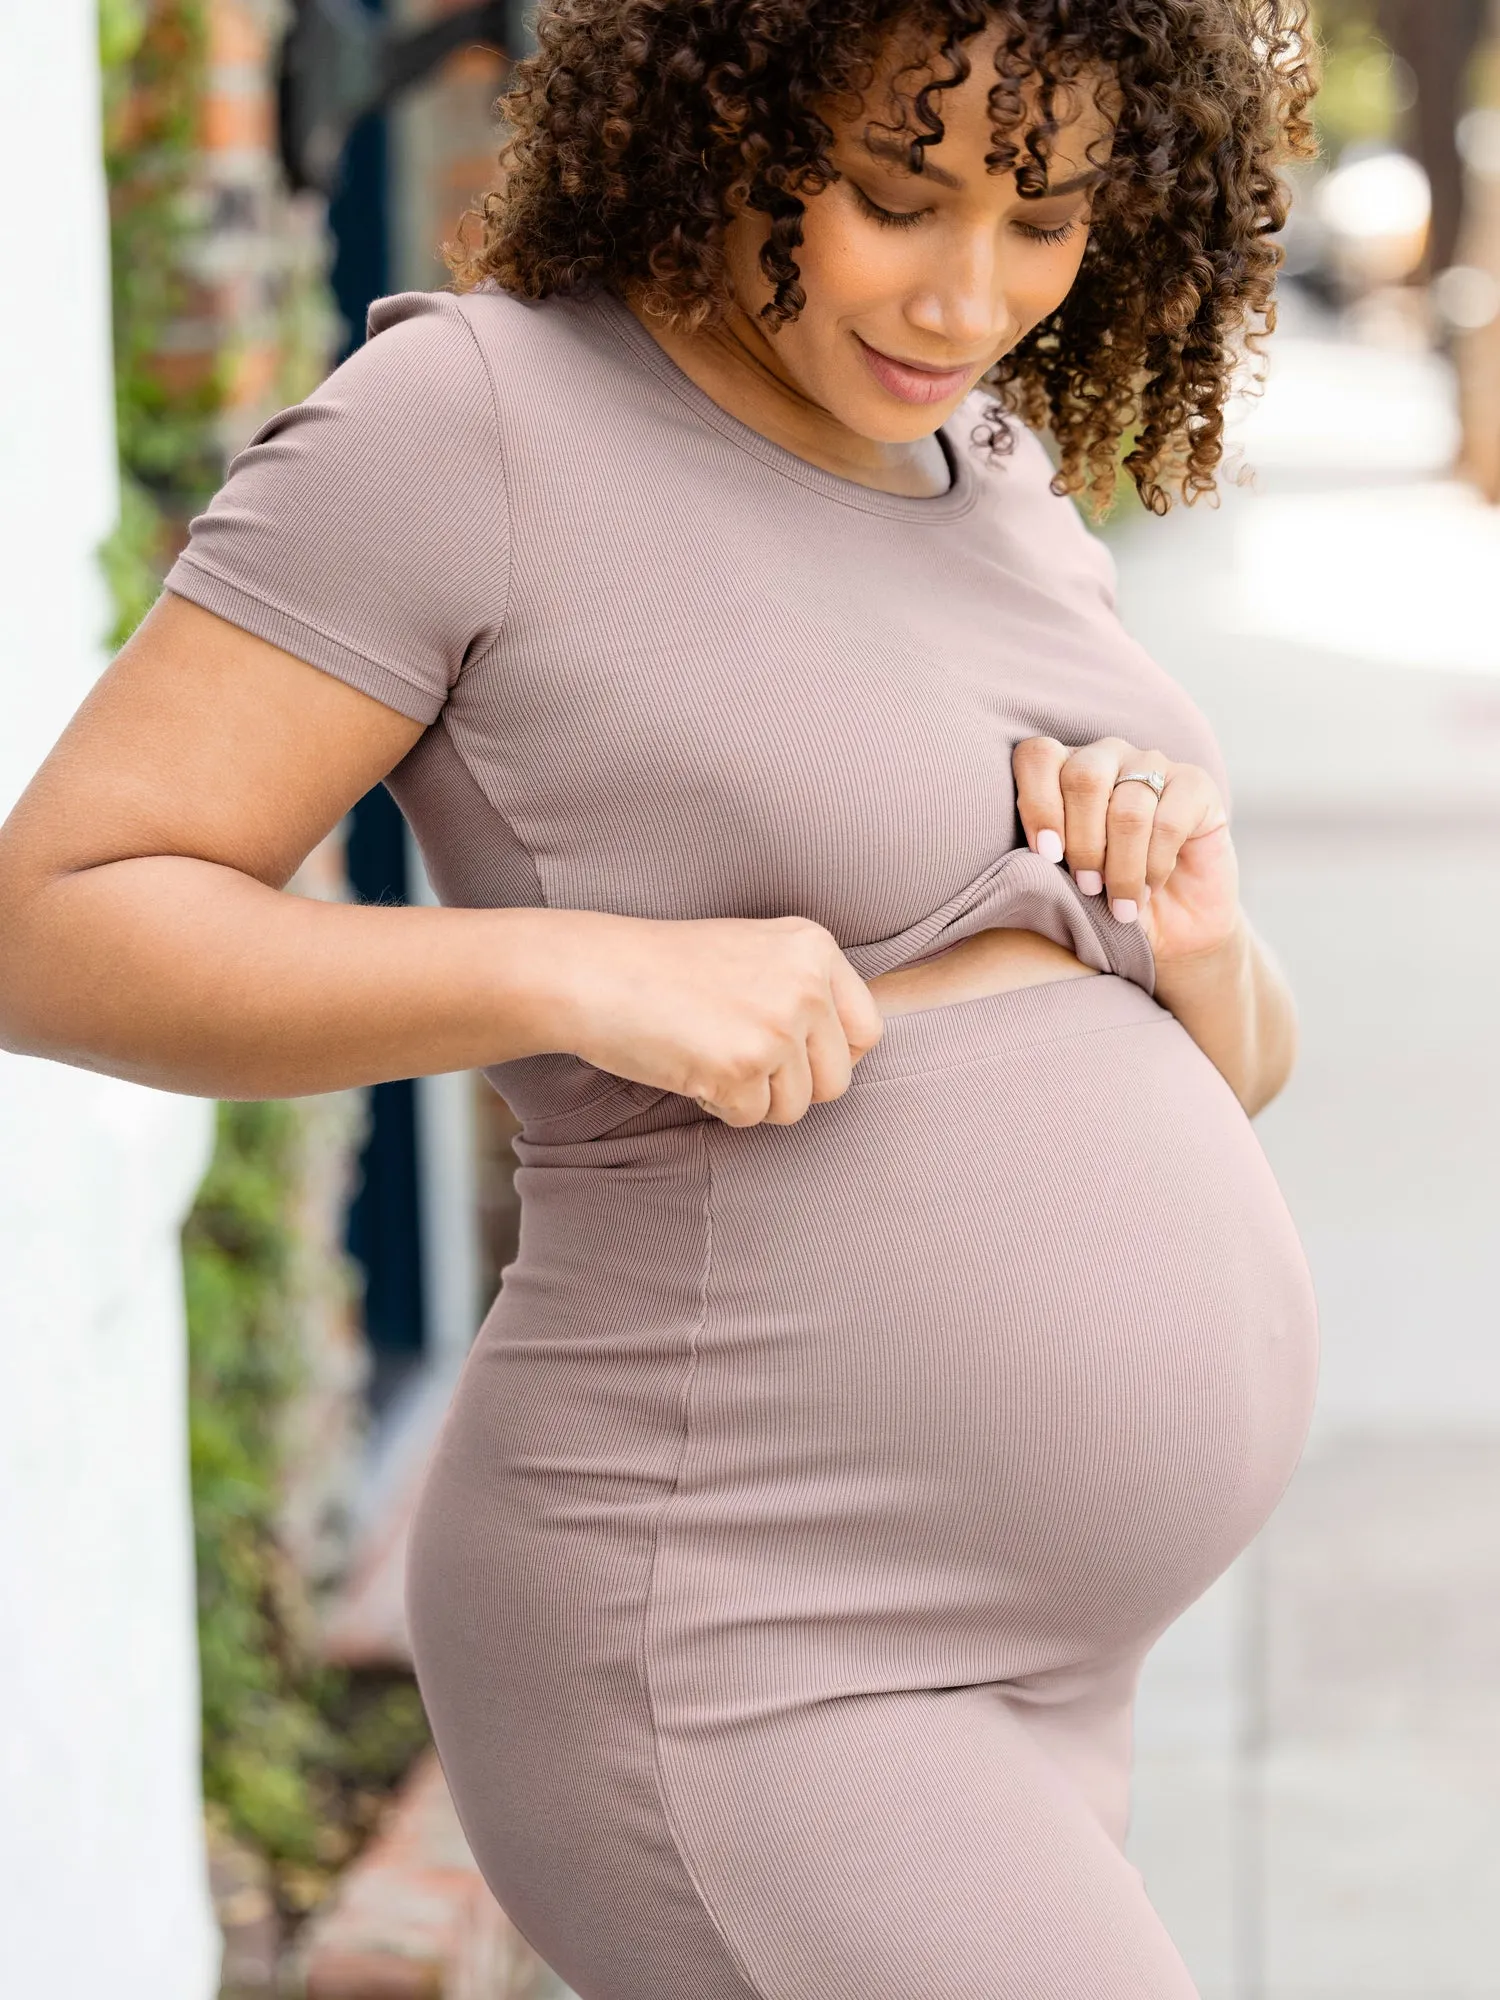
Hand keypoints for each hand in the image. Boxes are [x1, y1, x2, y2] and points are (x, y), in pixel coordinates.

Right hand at [547, 911, 884, 1126]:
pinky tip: (688, 1065)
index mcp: (815, 948)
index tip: (790, 1053)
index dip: (829, 1056)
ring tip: (709, 1054)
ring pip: (796, 1108)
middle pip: (837, 1080)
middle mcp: (806, 984)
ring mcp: (776, 1026)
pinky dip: (718, 1106)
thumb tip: (853, 1049)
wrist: (594, 972)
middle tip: (740, 1059)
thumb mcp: (754, 953)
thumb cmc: (665, 968)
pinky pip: (751, 1119)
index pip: (867, 1031)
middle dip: (790, 1087)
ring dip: (753, 1098)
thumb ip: (804, 988)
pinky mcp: (742, 1066)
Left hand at [1012, 735, 1239, 965]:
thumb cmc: (1102, 900)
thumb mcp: (1062, 881)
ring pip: (1127, 808)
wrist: (1168, 927)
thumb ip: (1045, 855)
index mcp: (1063, 768)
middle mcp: (1107, 756)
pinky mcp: (1196, 785)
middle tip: (1088, 888)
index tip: (1048, 855)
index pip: (1038, 756)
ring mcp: (1154, 764)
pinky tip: (1150, 889)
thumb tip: (1036, 853)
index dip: (1038, 804)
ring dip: (1121, 867)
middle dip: (1082, 843)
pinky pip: (1168, 823)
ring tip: (1121, 904)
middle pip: (1083, 777)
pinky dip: (1154, 866)